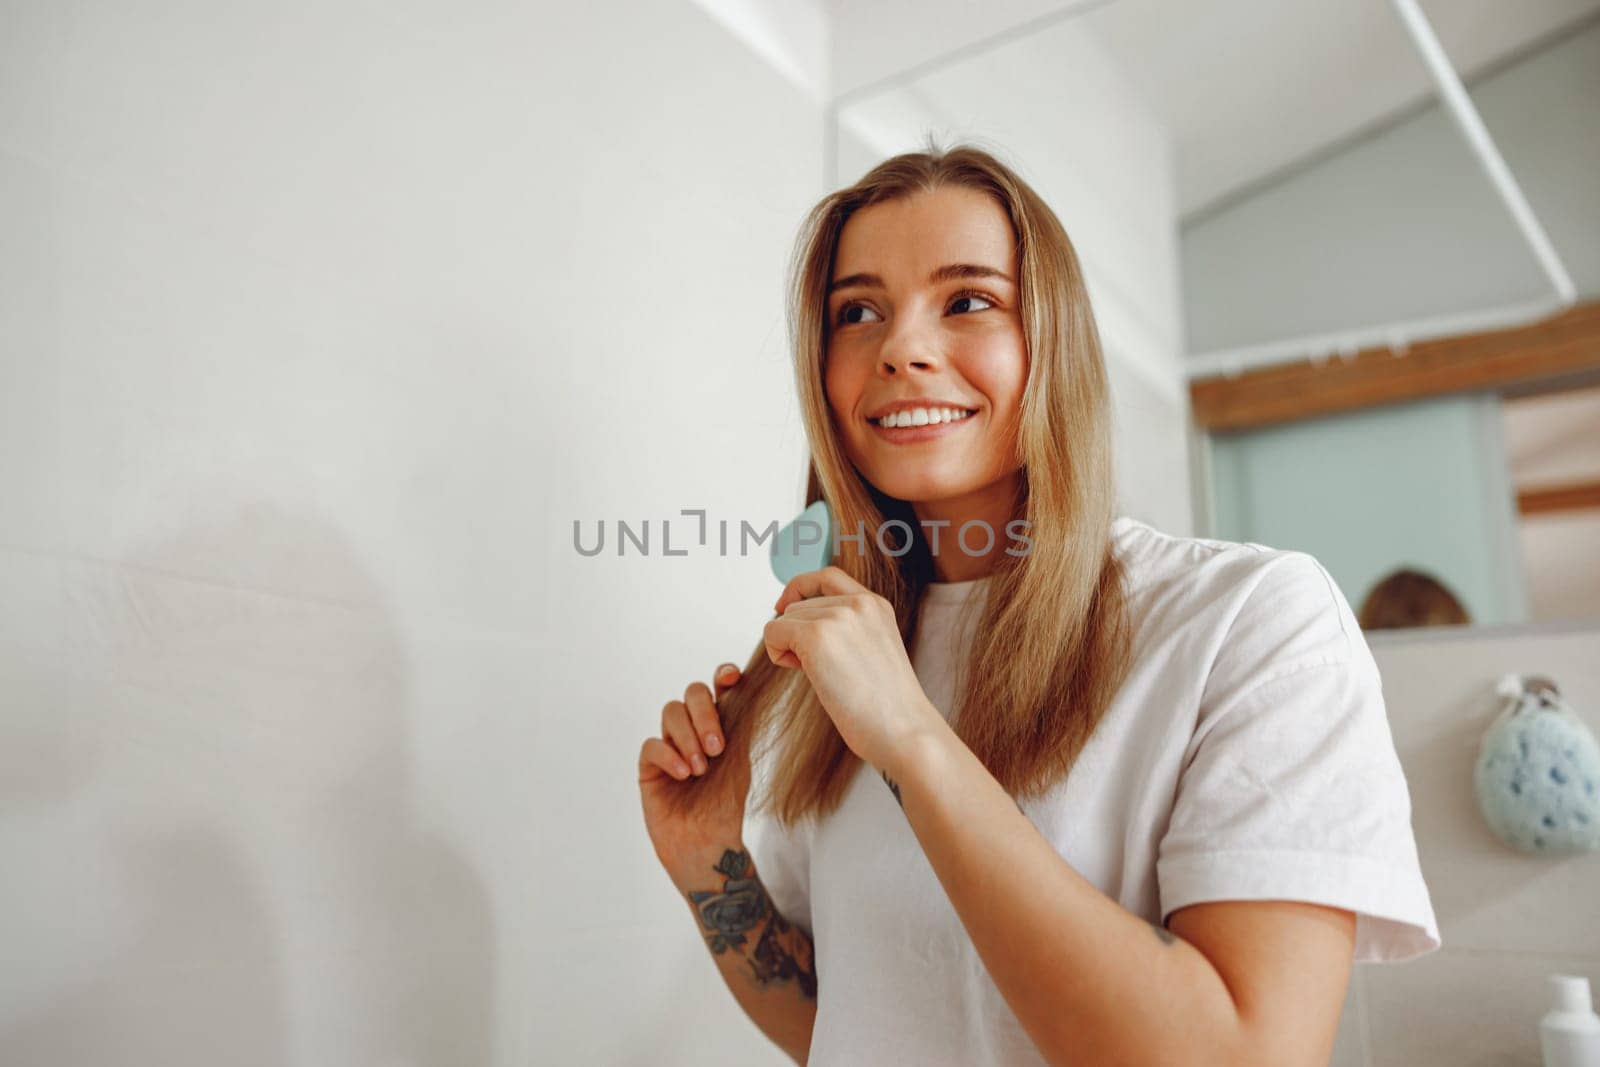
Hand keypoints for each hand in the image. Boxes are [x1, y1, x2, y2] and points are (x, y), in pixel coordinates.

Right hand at [638, 663, 750, 887]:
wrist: (709, 844)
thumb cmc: (726, 804)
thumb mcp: (740, 762)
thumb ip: (740, 727)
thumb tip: (748, 689)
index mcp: (719, 724)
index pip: (717, 689)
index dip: (722, 676)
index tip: (731, 678)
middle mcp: (693, 729)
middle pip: (692, 693)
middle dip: (705, 714)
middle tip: (717, 747)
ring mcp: (670, 745)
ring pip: (671, 712)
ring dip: (688, 737)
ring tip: (700, 769)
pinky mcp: (650, 766)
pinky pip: (652, 744)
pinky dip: (669, 755)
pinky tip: (683, 774)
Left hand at [764, 566, 941, 773]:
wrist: (904, 732)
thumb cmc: (889, 709)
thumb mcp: (874, 652)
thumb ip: (848, 631)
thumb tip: (799, 623)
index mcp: (877, 606)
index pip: (827, 576)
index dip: (800, 588)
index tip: (785, 607)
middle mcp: (860, 603)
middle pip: (798, 604)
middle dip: (794, 633)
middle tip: (813, 668)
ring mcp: (839, 617)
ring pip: (784, 618)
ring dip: (788, 647)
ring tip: (819, 676)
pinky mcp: (817, 635)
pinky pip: (773, 631)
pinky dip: (777, 653)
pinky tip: (801, 674)